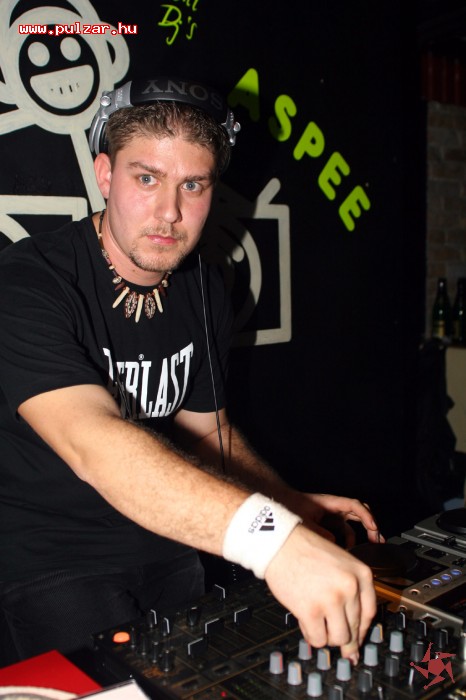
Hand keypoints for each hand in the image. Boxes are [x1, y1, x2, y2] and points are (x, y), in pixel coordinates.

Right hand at [265, 524, 376, 662]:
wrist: (279, 543)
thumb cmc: (304, 549)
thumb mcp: (339, 562)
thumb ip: (349, 589)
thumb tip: (352, 624)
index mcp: (360, 573)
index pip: (369, 613)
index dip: (362, 630)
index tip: (356, 637)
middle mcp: (350, 587)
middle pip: (355, 628)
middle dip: (344, 637)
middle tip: (335, 637)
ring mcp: (331, 600)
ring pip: (339, 638)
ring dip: (327, 636)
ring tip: (317, 623)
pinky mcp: (311, 611)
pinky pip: (318, 639)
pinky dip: (311, 635)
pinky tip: (305, 622)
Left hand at [280, 491, 382, 546]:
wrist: (280, 504)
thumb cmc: (291, 507)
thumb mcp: (305, 520)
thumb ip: (319, 532)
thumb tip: (334, 544)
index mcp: (331, 503)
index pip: (354, 505)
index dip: (366, 515)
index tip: (373, 527)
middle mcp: (335, 508)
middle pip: (360, 513)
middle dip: (371, 525)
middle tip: (377, 540)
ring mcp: (333, 515)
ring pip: (354, 523)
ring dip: (363, 534)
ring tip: (371, 546)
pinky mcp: (330, 524)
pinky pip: (345, 531)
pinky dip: (350, 540)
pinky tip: (349, 551)